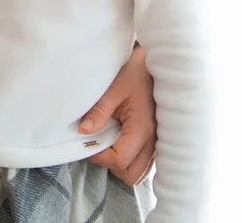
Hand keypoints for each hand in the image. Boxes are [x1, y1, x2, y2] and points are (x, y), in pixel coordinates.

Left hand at [81, 43, 156, 184]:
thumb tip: (83, 131)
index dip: (99, 157)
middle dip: (112, 166)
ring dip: (122, 165)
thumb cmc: (136, 75)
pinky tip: (121, 143)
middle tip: (99, 145)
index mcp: (141, 129)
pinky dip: (132, 160)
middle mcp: (153, 142)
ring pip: (139, 173)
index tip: (87, 142)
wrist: (157, 66)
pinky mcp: (158, 142)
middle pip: (131, 174)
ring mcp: (158, 144)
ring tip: (110, 144)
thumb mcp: (113, 90)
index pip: (119, 160)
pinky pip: (145, 163)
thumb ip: (99, 112)